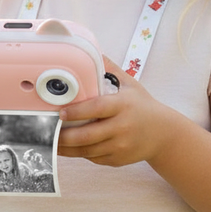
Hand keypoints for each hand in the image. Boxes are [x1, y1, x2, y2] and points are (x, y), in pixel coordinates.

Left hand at [56, 57, 171, 166]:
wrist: (164, 134)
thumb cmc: (143, 107)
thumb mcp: (130, 85)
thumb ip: (110, 69)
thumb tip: (93, 52)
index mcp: (123, 105)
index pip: (96, 108)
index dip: (77, 111)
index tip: (60, 112)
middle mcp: (122, 127)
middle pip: (87, 135)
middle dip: (63, 136)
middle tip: (46, 129)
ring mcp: (120, 146)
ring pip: (86, 151)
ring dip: (65, 148)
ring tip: (49, 140)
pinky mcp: (117, 159)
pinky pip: (92, 158)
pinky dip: (78, 153)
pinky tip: (67, 148)